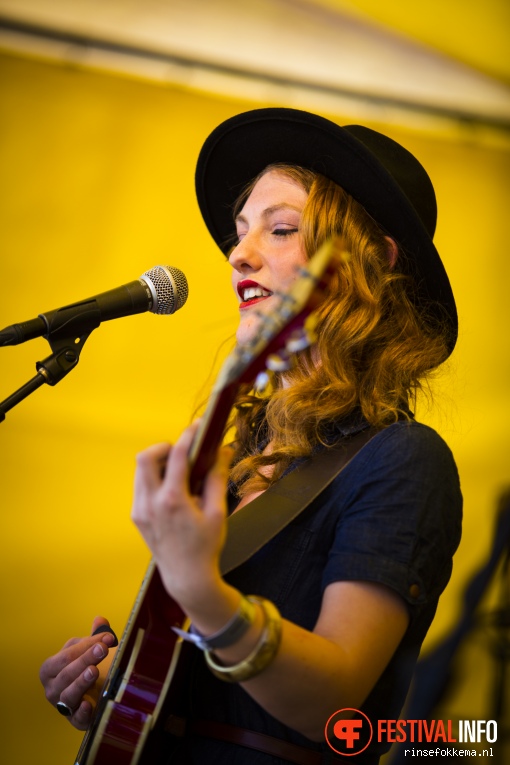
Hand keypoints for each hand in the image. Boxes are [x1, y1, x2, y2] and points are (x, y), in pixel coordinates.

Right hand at [39, 616, 116, 730]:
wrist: (89, 696)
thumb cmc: (83, 669)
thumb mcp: (86, 651)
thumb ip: (93, 637)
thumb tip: (100, 620)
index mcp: (50, 669)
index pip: (66, 655)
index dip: (86, 645)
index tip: (108, 638)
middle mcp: (52, 689)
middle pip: (67, 673)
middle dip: (85, 659)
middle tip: (103, 649)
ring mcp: (62, 706)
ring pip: (69, 694)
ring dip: (81, 681)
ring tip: (94, 670)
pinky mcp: (76, 721)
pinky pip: (77, 719)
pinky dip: (82, 712)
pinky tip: (88, 704)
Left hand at [131, 421, 232, 613]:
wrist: (187, 577)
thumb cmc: (206, 547)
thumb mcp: (217, 512)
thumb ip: (217, 478)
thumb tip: (223, 450)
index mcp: (173, 500)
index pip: (176, 455)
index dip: (188, 436)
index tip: (198, 427)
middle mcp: (151, 503)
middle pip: (145, 457)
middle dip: (163, 447)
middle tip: (182, 451)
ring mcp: (140, 510)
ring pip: (140, 471)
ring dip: (157, 463)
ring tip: (178, 470)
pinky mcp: (137, 516)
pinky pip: (141, 486)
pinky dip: (154, 478)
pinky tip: (172, 487)